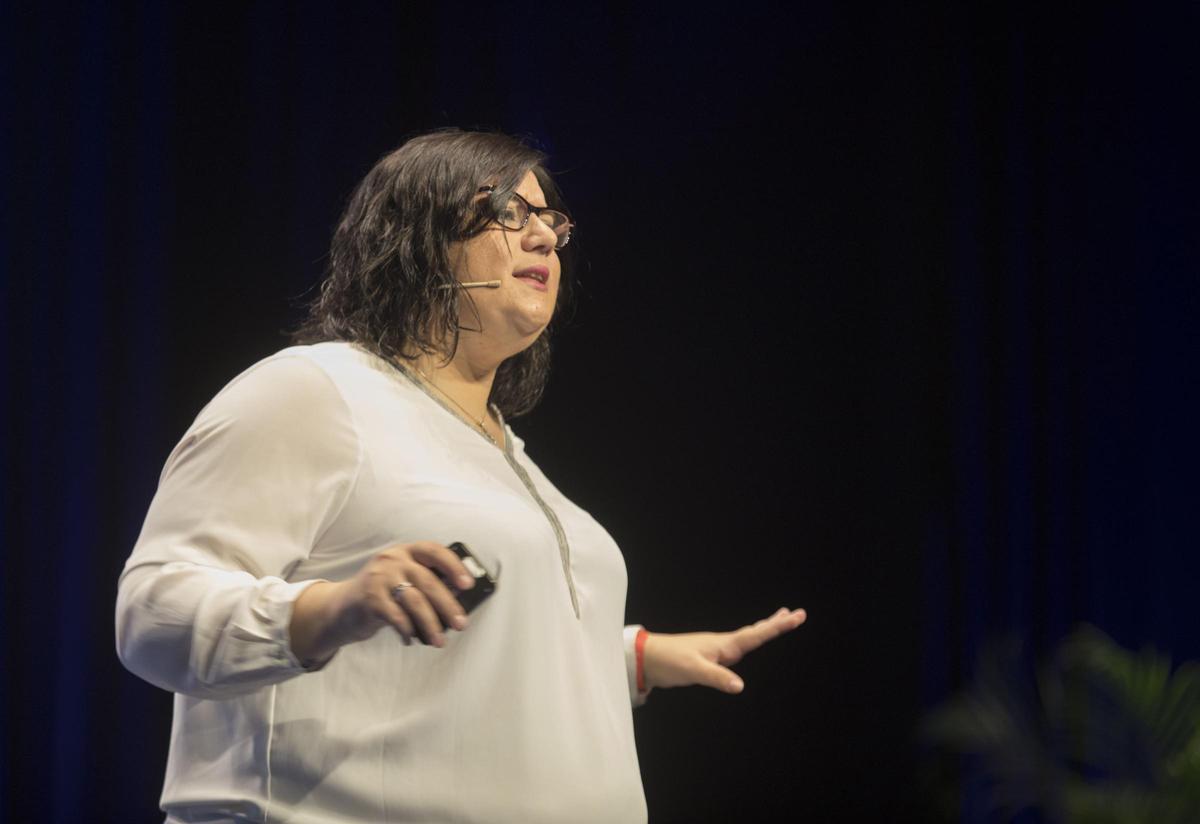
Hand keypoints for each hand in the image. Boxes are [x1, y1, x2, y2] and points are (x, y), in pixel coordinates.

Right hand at [290, 541, 475, 662]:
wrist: (341, 607)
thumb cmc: (383, 594)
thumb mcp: (403, 580)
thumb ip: (427, 583)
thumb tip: (459, 597)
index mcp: (406, 551)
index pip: (435, 551)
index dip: (454, 566)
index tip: (468, 584)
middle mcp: (393, 559)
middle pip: (428, 581)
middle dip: (448, 605)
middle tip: (462, 624)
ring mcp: (380, 577)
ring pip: (415, 601)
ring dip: (431, 624)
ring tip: (440, 641)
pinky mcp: (370, 598)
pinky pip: (397, 617)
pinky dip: (408, 631)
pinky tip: (411, 639)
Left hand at [642, 607, 806, 693]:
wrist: (648, 658)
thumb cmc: (669, 661)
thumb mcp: (694, 670)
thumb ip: (717, 677)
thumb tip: (740, 686)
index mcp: (723, 644)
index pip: (756, 634)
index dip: (777, 626)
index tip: (797, 616)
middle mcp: (723, 643)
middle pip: (755, 632)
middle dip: (776, 624)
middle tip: (797, 614)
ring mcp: (717, 649)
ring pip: (747, 638)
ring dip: (764, 629)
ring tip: (780, 620)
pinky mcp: (710, 657)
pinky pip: (737, 647)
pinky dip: (749, 641)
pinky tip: (748, 643)